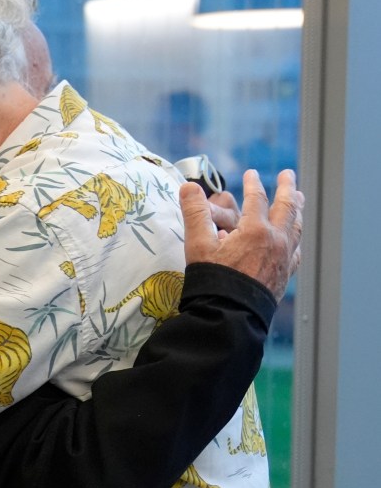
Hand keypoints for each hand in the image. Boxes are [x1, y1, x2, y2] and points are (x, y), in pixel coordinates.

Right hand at [181, 169, 303, 301]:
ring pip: (296, 228)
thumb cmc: (213, 279)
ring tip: (299, 199)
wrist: (229, 313)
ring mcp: (283, 258)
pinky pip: (296, 252)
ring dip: (297, 210)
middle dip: (287, 189)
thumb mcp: (198, 244)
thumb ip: (195, 213)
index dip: (252, 184)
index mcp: (255, 230)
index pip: (256, 199)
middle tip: (287, 175)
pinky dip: (295, 239)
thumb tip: (188, 187)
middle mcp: (275, 241)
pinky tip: (294, 240)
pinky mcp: (284, 275)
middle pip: (286, 208)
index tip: (250, 174)